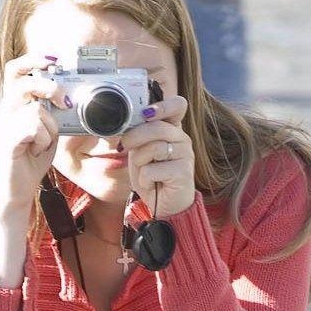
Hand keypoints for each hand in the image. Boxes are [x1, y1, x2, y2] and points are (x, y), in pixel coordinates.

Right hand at [0, 55, 68, 215]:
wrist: (16, 192)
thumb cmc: (29, 163)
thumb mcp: (46, 132)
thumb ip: (51, 114)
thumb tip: (65, 98)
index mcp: (11, 107)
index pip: (14, 71)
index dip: (33, 60)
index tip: (53, 60)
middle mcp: (3, 112)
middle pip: (26, 82)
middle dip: (50, 88)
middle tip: (63, 102)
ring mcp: (2, 126)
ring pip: (36, 110)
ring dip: (49, 129)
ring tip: (42, 145)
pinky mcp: (6, 140)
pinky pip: (34, 128)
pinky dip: (43, 140)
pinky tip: (36, 151)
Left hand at [122, 96, 194, 217]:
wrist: (164, 205)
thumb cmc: (152, 177)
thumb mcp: (140, 152)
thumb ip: (137, 136)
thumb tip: (125, 124)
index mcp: (173, 130)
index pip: (178, 105)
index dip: (162, 105)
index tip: (146, 113)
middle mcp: (182, 139)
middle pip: (157, 127)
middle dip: (134, 137)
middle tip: (124, 147)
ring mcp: (186, 155)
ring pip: (154, 148)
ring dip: (140, 163)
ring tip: (144, 172)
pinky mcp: (184, 173)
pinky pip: (152, 170)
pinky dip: (145, 180)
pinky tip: (151, 184)